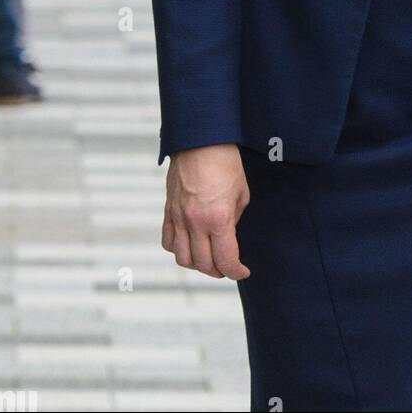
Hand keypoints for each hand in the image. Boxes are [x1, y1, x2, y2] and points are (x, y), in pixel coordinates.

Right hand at [161, 143, 250, 278]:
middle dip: (218, 271)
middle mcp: (195, 223)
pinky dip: (178, 250)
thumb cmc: (224, 162)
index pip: (225, 260)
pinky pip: (168, 241)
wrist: (200, 141)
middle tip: (227, 266)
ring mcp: (179, 218)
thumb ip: (233, 219)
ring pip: (183, 258)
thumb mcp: (241, 193)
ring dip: (197, 265)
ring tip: (208, 259)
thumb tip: (228, 234)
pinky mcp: (168, 211)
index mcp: (218, 219)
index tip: (243, 271)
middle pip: (203, 264)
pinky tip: (189, 245)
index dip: (236, 271)